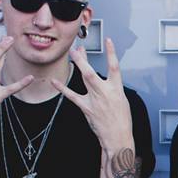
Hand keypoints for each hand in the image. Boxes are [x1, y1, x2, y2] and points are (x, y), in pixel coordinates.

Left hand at [53, 39, 132, 155]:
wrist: (118, 137)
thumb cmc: (122, 120)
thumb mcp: (122, 100)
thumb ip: (113, 88)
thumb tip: (106, 80)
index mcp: (117, 89)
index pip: (115, 66)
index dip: (112, 53)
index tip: (109, 41)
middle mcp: (105, 92)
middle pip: (92, 71)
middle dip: (84, 59)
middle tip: (77, 48)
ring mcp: (94, 99)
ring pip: (84, 79)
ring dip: (78, 65)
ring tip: (72, 55)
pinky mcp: (86, 108)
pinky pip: (72, 96)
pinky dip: (63, 89)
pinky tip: (55, 82)